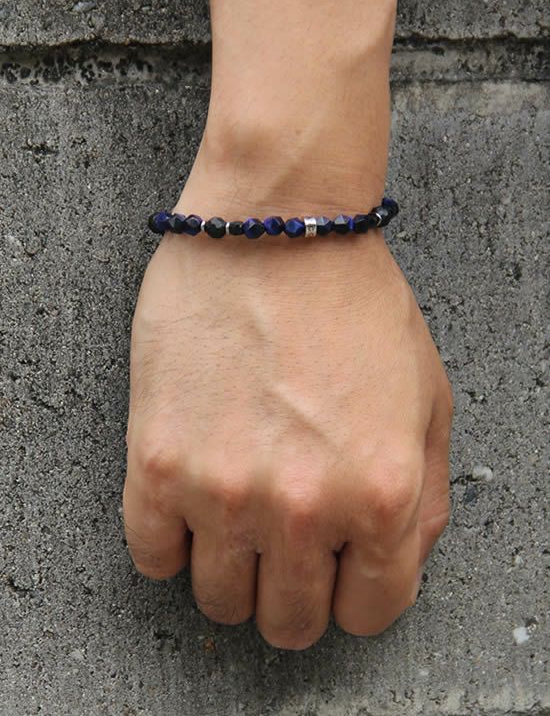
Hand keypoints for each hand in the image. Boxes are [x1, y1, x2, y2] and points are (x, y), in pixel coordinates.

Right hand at [123, 212, 451, 649]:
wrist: (276, 226)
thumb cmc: (356, 302)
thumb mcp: (430, 399)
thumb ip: (427, 500)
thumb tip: (394, 565)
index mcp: (382, 493)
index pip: (370, 612)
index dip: (357, 594)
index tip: (340, 570)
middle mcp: (305, 506)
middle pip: (290, 621)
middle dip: (295, 592)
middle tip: (288, 547)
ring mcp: (224, 489)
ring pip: (219, 602)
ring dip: (235, 572)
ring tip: (240, 518)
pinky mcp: (157, 461)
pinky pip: (153, 557)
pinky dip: (173, 544)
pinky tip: (192, 501)